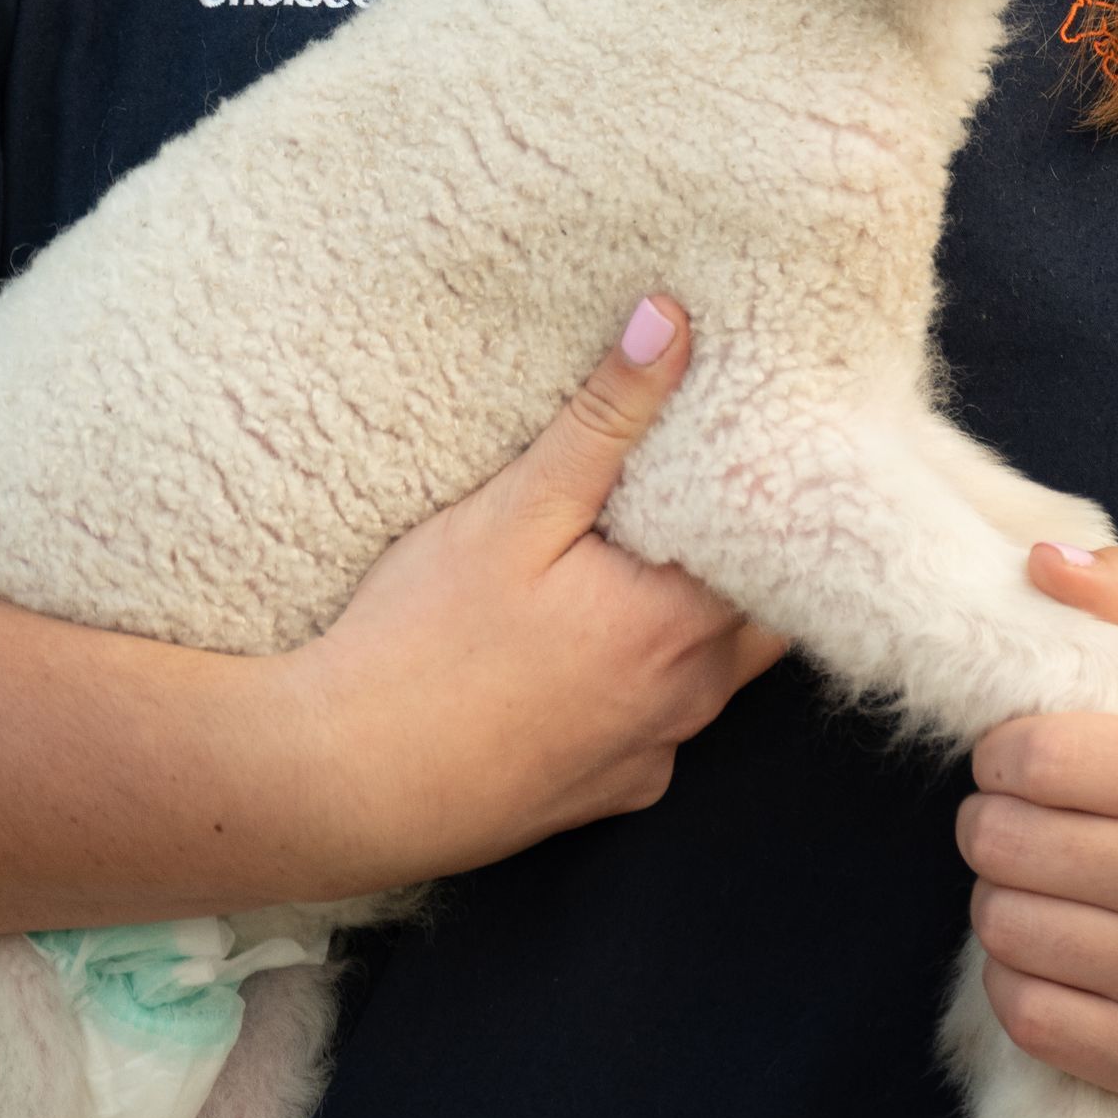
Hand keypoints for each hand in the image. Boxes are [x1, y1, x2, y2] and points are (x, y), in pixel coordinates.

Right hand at [279, 298, 787, 896]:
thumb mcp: (516, 510)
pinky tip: (587, 646)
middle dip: (739, 554)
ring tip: (637, 556)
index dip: (763, 490)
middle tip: (691, 490)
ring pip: (712, 670)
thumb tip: (671, 323)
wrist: (338, 786)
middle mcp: (689, 701)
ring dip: (691, 618)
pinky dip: (645, 680)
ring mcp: (651, 757)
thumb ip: (606, 418)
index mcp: (682, 625)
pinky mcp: (609, 794)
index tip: (741, 442)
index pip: (779, 546)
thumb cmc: (420, 644)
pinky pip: (658, 725)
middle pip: (760, 613)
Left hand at [956, 541, 1117, 1109]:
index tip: (1017, 755)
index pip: (1034, 757)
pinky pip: (1023, 1012)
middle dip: (993, 822)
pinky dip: (1017, 975)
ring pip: (1004, 928)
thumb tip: (1040, 562)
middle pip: (1005, 844)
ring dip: (1000, 897)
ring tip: (1044, 879)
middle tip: (1027, 819)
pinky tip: (1059, 945)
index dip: (1000, 751)